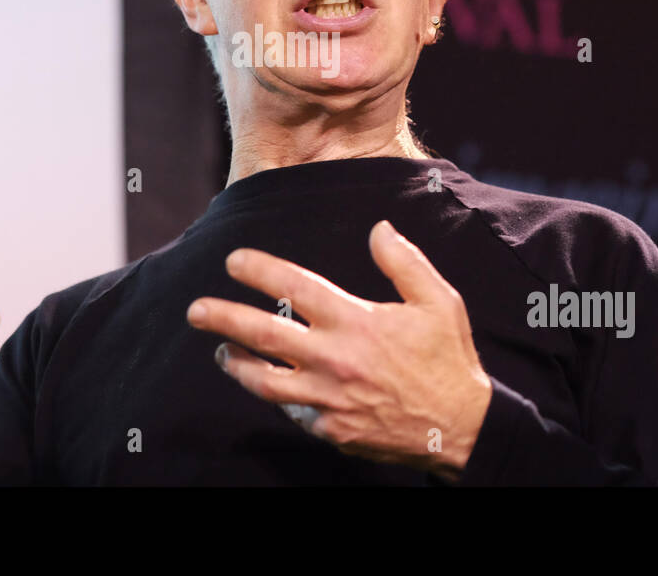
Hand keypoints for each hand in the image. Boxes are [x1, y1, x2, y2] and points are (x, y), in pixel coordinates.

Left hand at [186, 220, 492, 480]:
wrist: (462, 429)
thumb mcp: (439, 302)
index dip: (259, 270)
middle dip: (222, 318)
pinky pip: (291, 410)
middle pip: (262, 334)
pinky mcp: (330, 429)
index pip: (294, 287)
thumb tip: (379, 228)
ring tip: (220, 351)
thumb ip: (404, 262)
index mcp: (355, 322)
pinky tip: (265, 385)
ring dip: (235, 363)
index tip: (233, 261)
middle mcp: (333, 359)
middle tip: (195, 310)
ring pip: (264, 381)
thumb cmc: (448, 361)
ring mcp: (328, 398)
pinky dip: (274, 396)